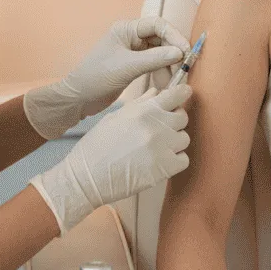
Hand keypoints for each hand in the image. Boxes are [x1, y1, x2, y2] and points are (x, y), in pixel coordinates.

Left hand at [23, 17, 188, 139]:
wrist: (78, 99)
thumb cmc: (96, 78)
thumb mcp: (127, 67)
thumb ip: (155, 59)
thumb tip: (180, 53)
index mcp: (126, 29)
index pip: (158, 25)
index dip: (174, 36)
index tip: (186, 52)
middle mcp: (131, 37)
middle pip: (161, 40)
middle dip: (173, 54)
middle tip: (184, 70)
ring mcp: (133, 52)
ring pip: (160, 54)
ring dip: (168, 67)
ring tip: (173, 82)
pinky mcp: (133, 66)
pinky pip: (154, 65)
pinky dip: (161, 74)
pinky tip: (164, 86)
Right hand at [29, 85, 191, 234]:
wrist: (86, 177)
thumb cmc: (96, 146)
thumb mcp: (115, 117)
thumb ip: (140, 103)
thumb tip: (157, 92)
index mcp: (144, 111)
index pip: (177, 94)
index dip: (182, 93)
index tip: (183, 94)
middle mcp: (156, 126)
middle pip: (183, 117)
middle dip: (174, 121)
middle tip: (160, 129)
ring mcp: (162, 148)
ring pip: (184, 139)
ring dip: (174, 142)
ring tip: (156, 148)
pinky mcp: (164, 169)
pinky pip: (183, 159)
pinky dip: (175, 160)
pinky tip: (159, 161)